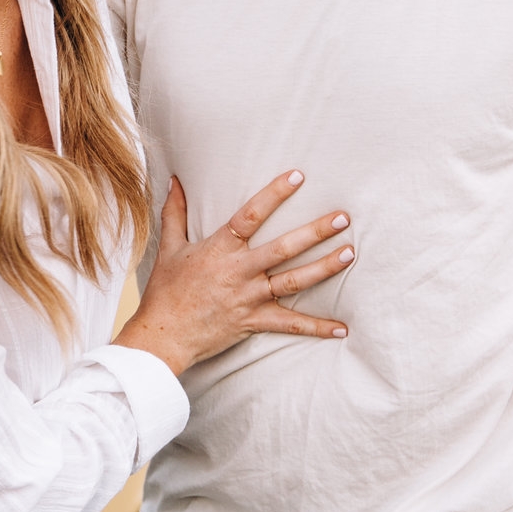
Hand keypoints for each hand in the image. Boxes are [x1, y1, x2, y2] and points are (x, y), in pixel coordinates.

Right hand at [115, 172, 351, 376]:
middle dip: (315, 232)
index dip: (274, 194)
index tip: (298, 176)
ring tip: (349, 254)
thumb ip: (175, 212)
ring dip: (324, 268)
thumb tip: (175, 180)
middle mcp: (239, 271)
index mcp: (220, 249)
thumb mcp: (169, 248)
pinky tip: (342, 328)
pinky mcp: (255, 321)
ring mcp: (250, 298)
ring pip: (294, 281)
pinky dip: (317, 327)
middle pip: (283, 248)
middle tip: (343, 218)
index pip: (250, 215)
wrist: (163, 335)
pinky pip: (291, 325)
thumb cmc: (165, 291)